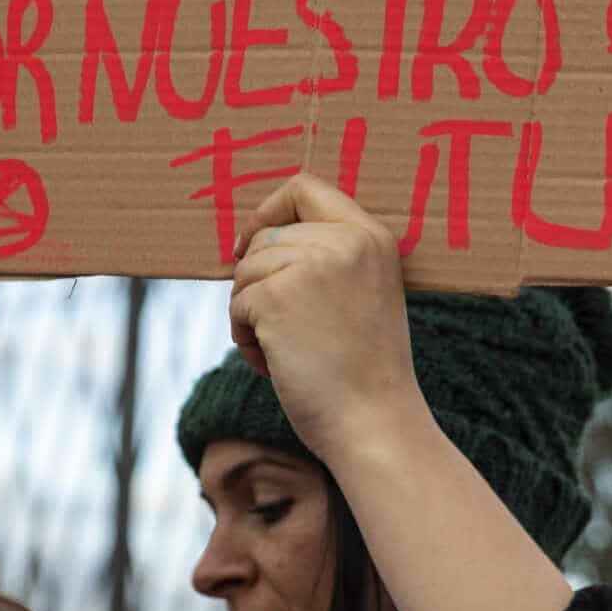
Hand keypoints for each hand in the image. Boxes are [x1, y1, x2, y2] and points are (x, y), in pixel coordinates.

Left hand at [228, 174, 425, 462]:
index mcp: (372, 236)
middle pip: (265, 236)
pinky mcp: (278, 296)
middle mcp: (345, 240)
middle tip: (285, 332)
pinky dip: (245, 339)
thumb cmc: (363, 374)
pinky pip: (237, 305)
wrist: (375, 423)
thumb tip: (249, 243)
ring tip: (285, 353)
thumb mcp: (359, 298)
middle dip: (258, 284)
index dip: (268, 211)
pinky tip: (277, 365)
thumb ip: (325, 262)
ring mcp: (312, 265)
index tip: (251, 245)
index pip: (304, 187)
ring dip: (250, 316)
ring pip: (245, 272)